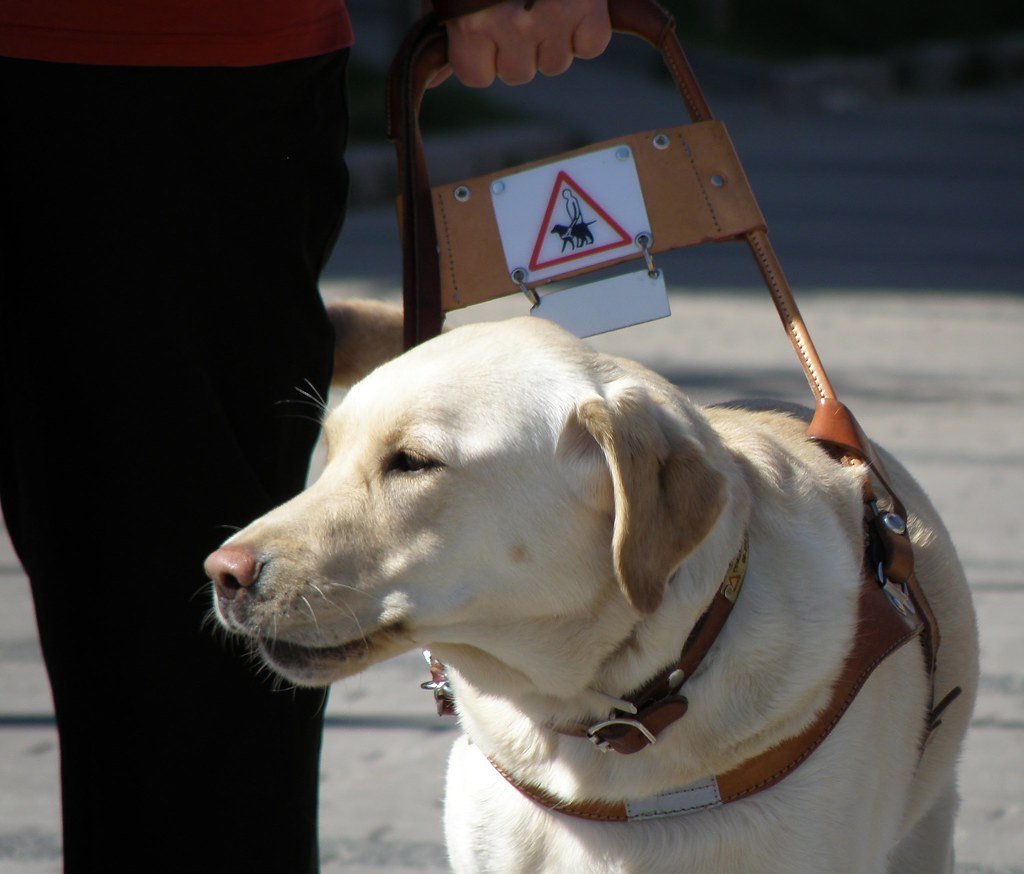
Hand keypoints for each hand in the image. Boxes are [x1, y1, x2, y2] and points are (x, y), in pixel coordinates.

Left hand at [435, 0, 610, 87]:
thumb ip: (440, 24)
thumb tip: (433, 82)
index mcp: (471, 20)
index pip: (476, 76)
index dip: (480, 56)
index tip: (482, 30)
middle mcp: (512, 25)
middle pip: (518, 74)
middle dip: (517, 48)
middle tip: (518, 6)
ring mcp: (554, 16)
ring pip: (555, 63)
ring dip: (552, 39)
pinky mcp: (589, 5)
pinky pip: (591, 45)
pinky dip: (586, 30)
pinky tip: (574, 4)